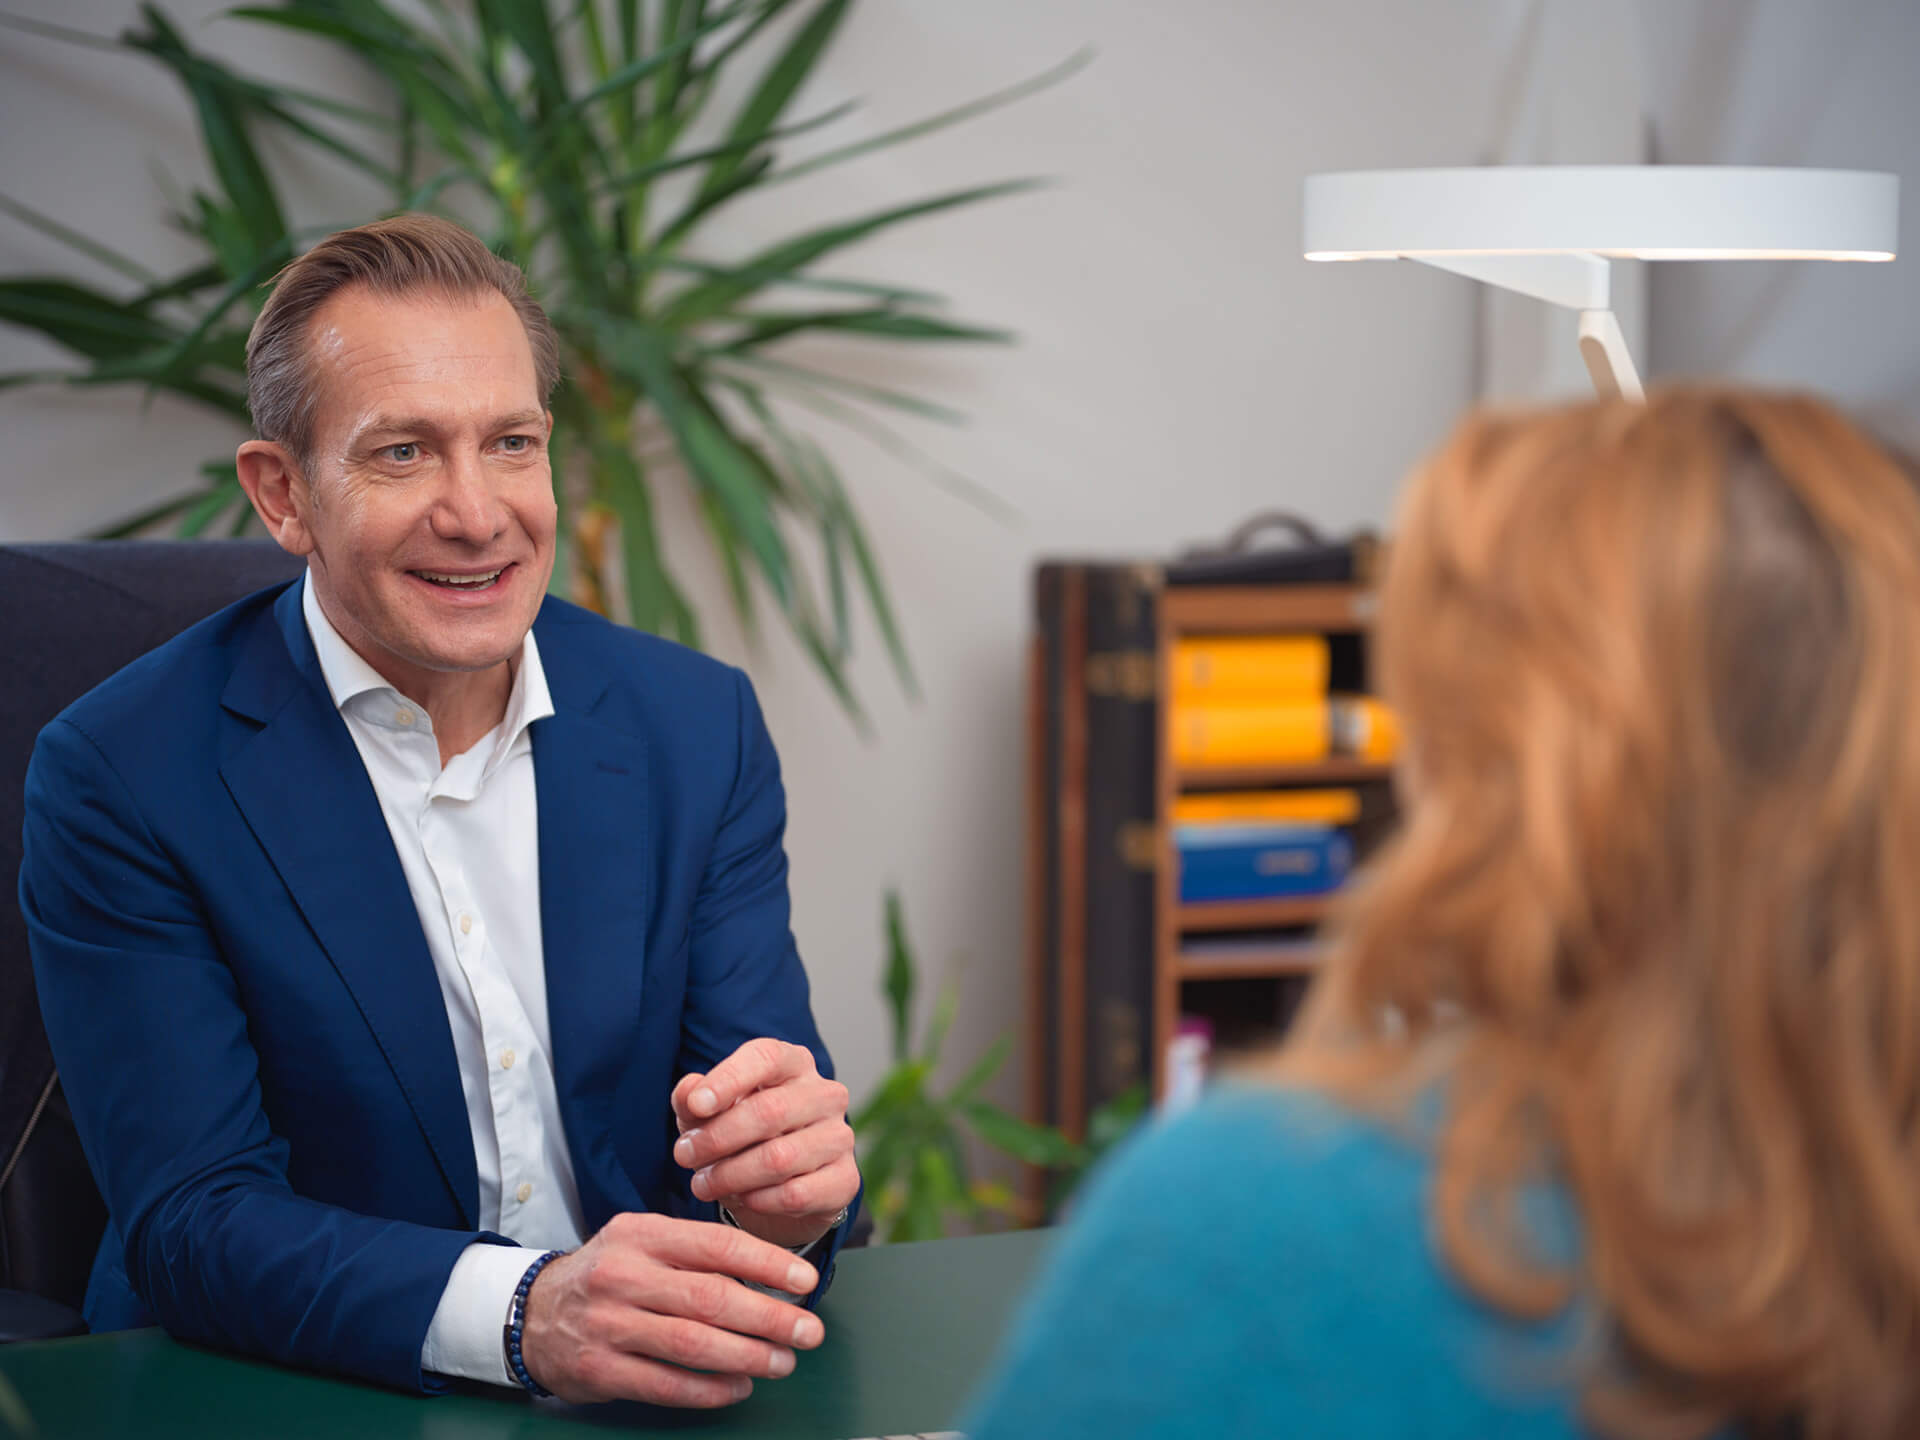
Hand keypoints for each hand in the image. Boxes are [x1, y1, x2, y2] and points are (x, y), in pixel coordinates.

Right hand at [518, 1211, 824, 1405]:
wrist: (533, 1312)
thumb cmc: (608, 1274)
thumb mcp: (643, 1242)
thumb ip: (696, 1253)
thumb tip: (771, 1276)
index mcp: (643, 1234)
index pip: (717, 1244)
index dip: (767, 1264)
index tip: (805, 1281)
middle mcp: (624, 1275)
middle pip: (711, 1298)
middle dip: (769, 1317)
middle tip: (807, 1331)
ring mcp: (609, 1324)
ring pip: (692, 1344)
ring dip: (747, 1357)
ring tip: (781, 1362)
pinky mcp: (599, 1369)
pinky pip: (666, 1384)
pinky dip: (709, 1390)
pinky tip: (738, 1387)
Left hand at [671, 1038, 859, 1250]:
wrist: (779, 1189)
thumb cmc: (740, 1137)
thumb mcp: (707, 1115)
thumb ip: (692, 1099)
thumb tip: (690, 1092)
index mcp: (793, 1063)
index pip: (766, 1057)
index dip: (728, 1079)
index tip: (696, 1106)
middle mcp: (825, 1094)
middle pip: (770, 1111)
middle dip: (718, 1138)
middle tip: (684, 1155)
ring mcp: (840, 1137)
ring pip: (780, 1158)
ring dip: (731, 1175)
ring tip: (702, 1184)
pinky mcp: (845, 1179)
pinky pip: (796, 1194)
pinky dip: (759, 1201)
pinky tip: (741, 1199)